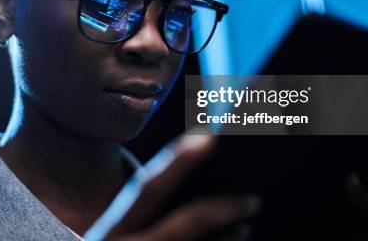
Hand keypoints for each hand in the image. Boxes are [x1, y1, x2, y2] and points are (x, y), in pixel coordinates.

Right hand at [84, 132, 260, 240]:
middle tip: (253, 199)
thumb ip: (143, 214)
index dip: (178, 161)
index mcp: (114, 229)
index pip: (148, 188)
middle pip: (188, 222)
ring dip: (229, 240)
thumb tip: (196, 181)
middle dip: (224, 208)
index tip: (209, 137)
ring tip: (244, 228)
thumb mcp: (118, 234)